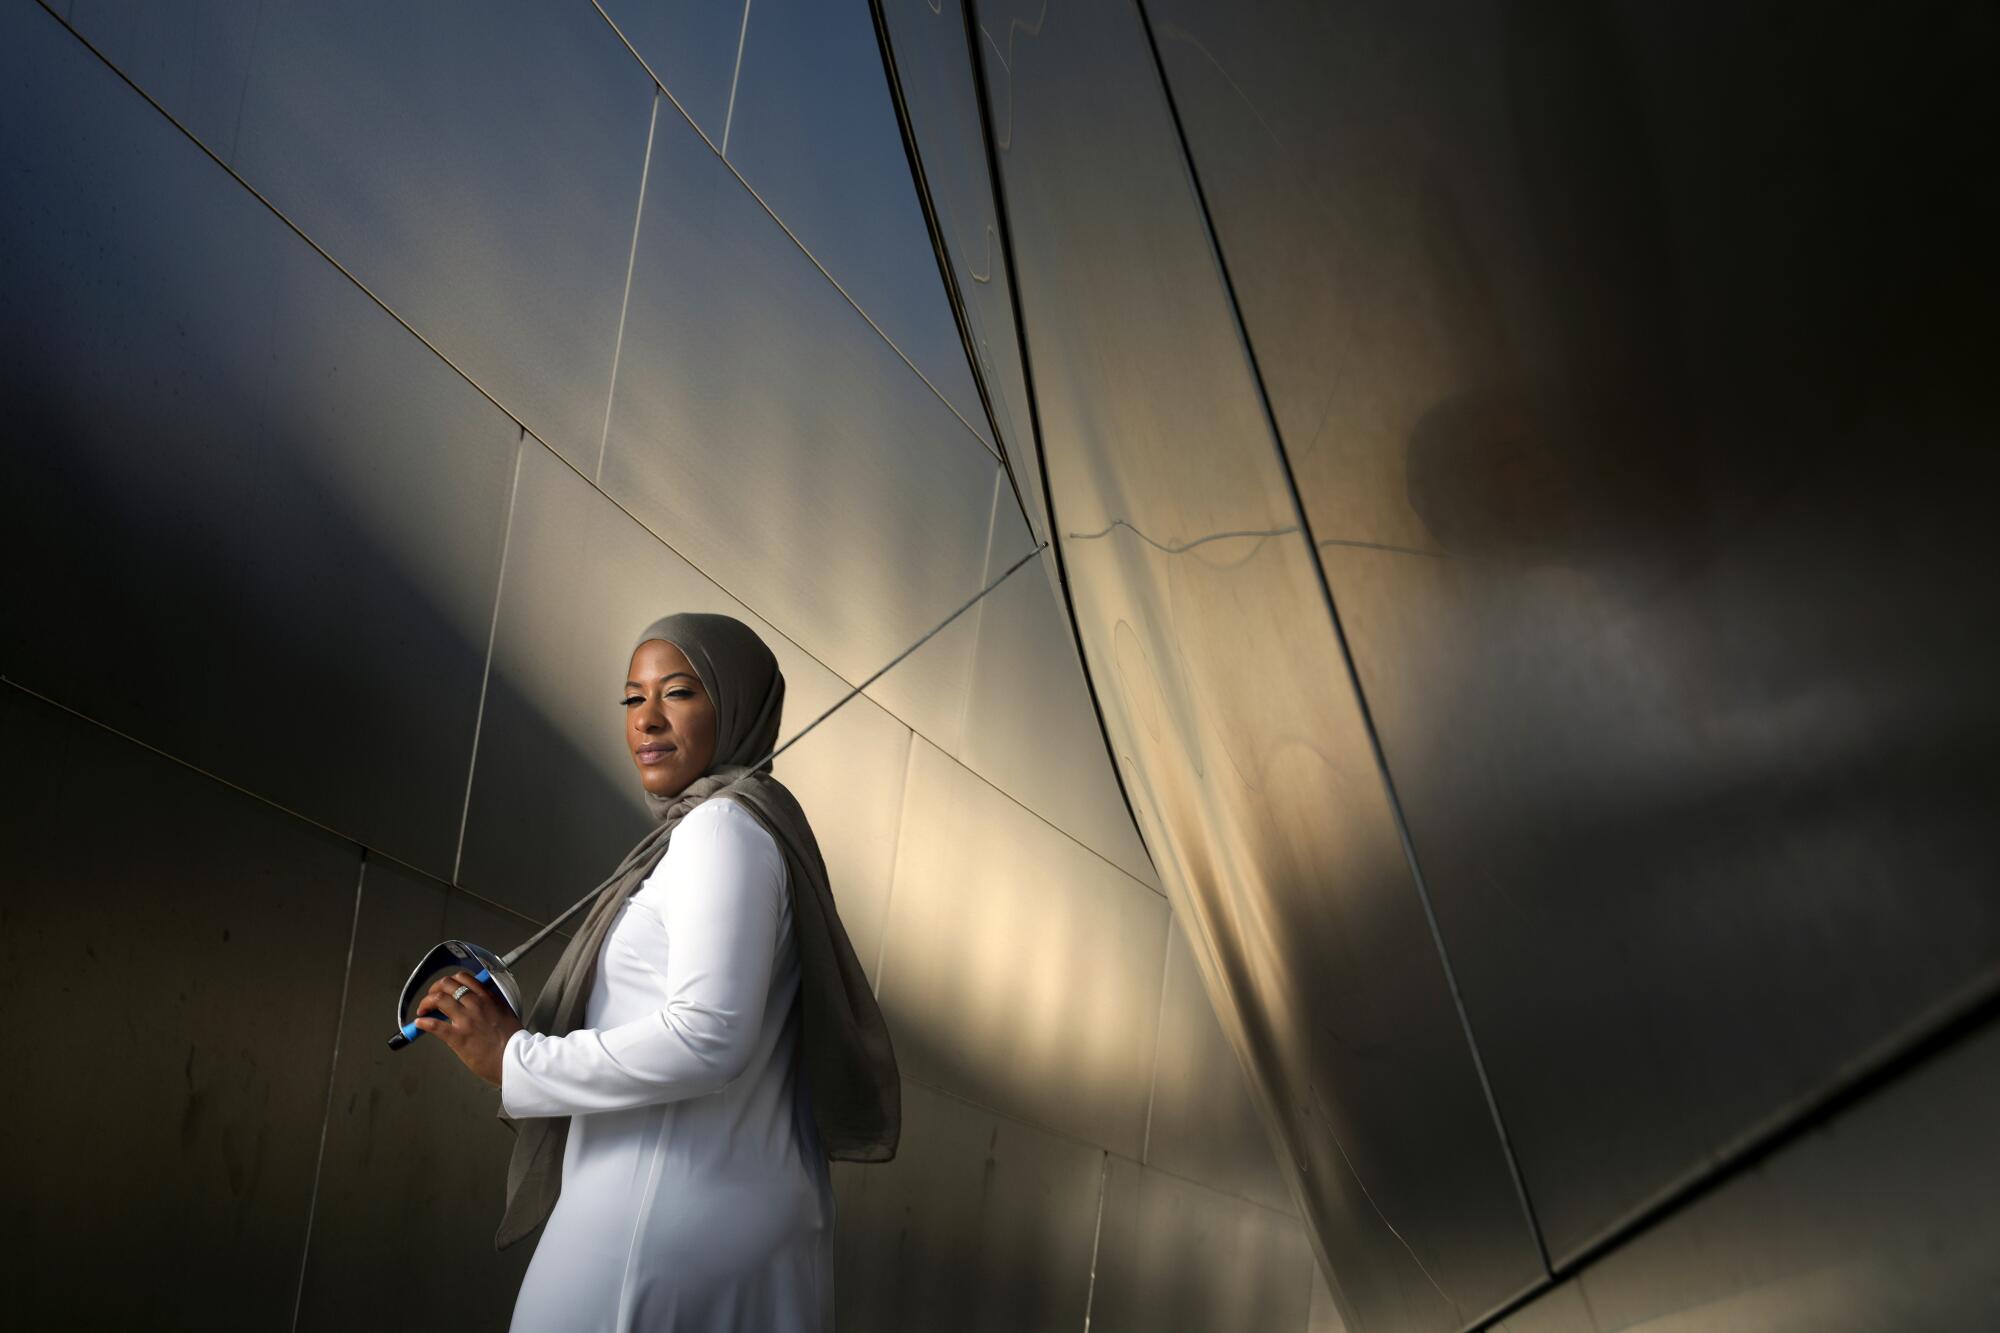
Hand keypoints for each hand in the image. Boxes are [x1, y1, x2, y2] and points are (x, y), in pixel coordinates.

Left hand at [414, 970, 523, 1089]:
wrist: (515, 1060)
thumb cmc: (513, 1041)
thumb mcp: (505, 1013)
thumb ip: (491, 1005)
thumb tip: (477, 1004)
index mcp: (488, 998)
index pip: (464, 978)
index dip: (449, 982)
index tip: (445, 989)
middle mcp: (476, 1004)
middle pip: (447, 984)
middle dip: (434, 989)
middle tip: (431, 998)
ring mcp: (466, 1020)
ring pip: (439, 999)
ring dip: (426, 1003)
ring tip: (423, 1010)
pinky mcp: (458, 1037)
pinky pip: (435, 1025)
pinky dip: (423, 1023)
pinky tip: (419, 1024)